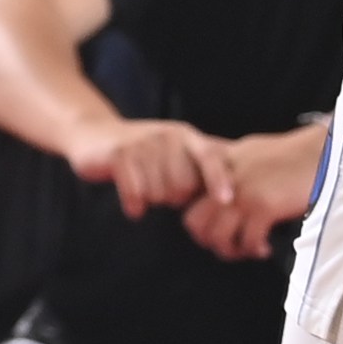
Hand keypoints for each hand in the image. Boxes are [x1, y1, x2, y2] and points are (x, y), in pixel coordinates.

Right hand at [65, 115, 237, 220]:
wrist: (96, 134)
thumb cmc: (144, 150)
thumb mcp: (177, 150)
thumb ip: (206, 162)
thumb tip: (247, 179)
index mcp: (187, 137)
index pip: (210, 157)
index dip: (219, 179)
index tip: (227, 200)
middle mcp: (168, 136)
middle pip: (183, 186)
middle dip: (174, 198)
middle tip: (161, 191)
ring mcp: (143, 143)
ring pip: (158, 192)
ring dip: (152, 200)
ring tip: (144, 189)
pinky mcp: (119, 154)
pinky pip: (134, 191)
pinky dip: (134, 203)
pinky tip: (134, 208)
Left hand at [178, 123, 328, 260]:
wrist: (321, 152)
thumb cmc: (293, 153)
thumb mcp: (253, 151)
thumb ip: (233, 167)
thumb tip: (222, 188)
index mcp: (223, 164)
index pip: (190, 197)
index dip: (198, 217)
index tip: (212, 226)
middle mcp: (227, 179)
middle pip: (196, 221)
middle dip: (209, 239)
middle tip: (226, 244)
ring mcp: (244, 193)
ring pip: (218, 236)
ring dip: (231, 250)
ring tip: (246, 249)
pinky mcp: (263, 207)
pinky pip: (248, 241)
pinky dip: (255, 249)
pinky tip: (265, 247)